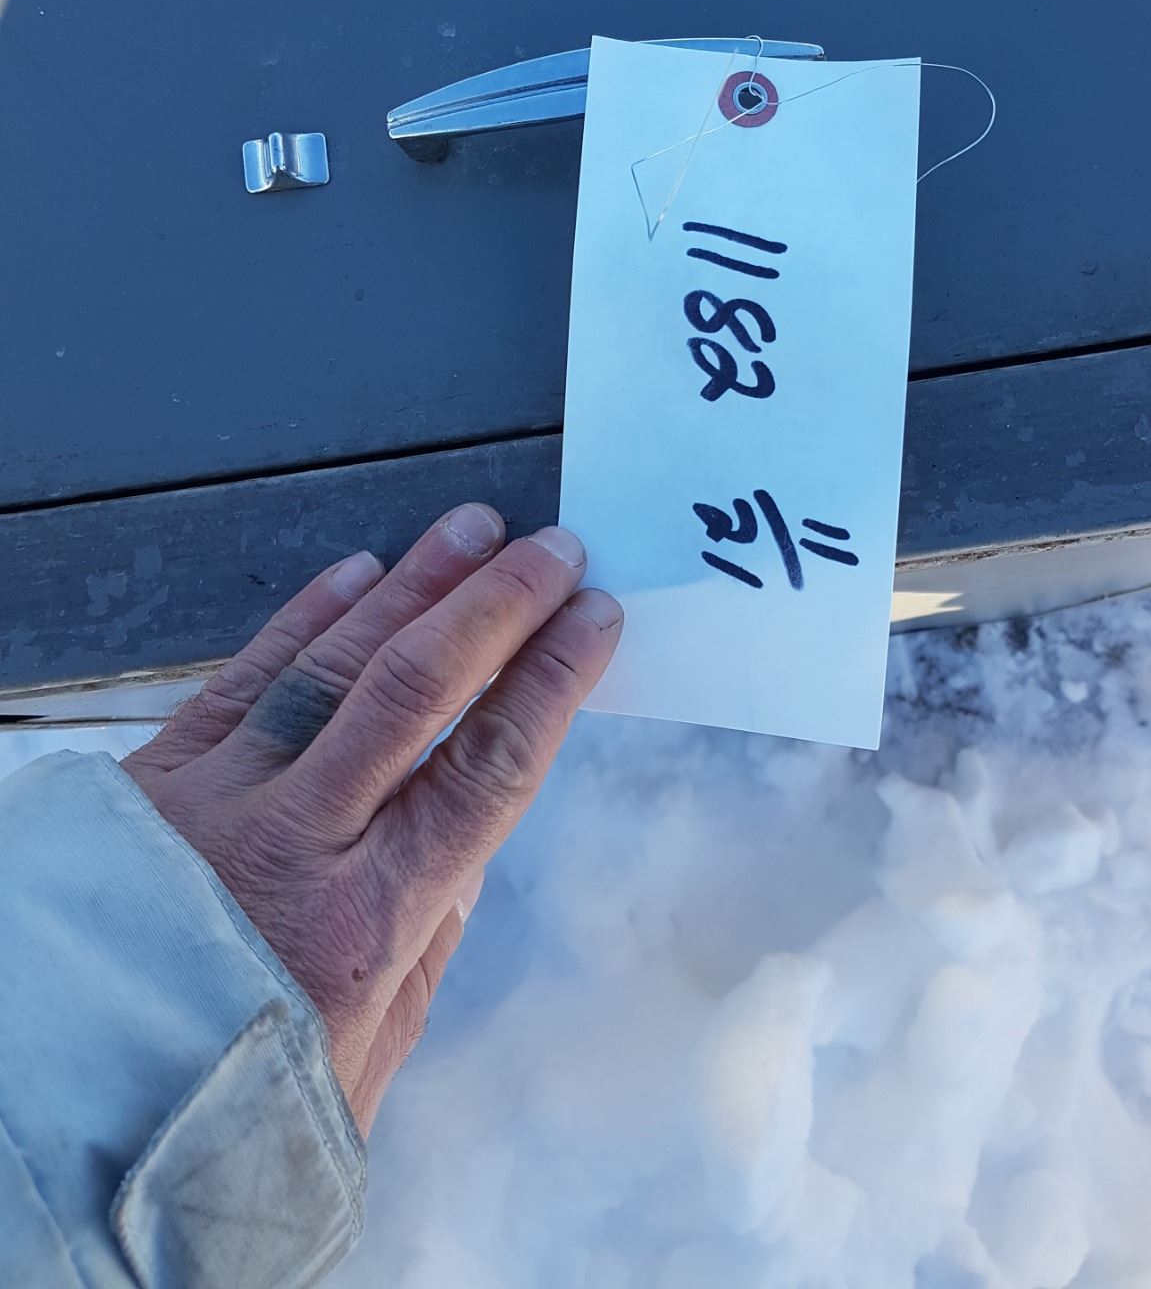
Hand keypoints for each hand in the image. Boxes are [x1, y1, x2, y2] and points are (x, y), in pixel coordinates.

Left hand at [120, 505, 621, 1132]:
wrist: (64, 1112)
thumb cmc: (230, 1102)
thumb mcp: (365, 1059)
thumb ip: (426, 944)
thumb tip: (467, 843)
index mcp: (366, 922)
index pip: (485, 769)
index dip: (549, 682)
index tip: (595, 621)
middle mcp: (295, 840)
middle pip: (416, 690)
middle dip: (497, 608)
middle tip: (554, 551)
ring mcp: (216, 796)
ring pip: (332, 664)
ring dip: (413, 586)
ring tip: (473, 530)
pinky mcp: (156, 777)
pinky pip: (243, 676)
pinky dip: (306, 617)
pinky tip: (359, 572)